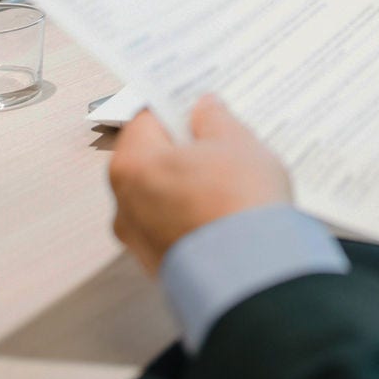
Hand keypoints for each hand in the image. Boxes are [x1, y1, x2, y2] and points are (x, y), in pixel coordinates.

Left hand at [108, 94, 292, 273]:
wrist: (253, 274)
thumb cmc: (240, 203)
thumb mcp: (237, 142)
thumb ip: (214, 119)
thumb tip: (204, 109)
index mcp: (133, 165)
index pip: (146, 120)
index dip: (175, 107)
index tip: (197, 104)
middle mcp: (125, 204)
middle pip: (151, 161)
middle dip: (183, 149)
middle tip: (220, 140)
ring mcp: (140, 240)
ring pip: (162, 197)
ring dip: (189, 185)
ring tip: (230, 180)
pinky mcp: (161, 265)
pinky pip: (174, 227)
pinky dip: (194, 217)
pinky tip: (226, 211)